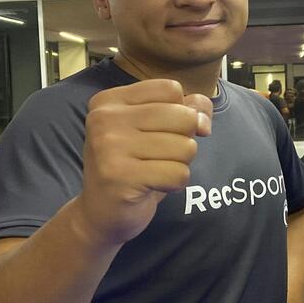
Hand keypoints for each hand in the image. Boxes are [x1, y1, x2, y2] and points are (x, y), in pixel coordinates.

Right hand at [78, 79, 211, 245]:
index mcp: (110, 101)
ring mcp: (109, 147)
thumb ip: (185, 110)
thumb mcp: (154, 130)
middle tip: (161, 156)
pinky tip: (154, 186)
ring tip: (155, 171)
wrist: (101, 213)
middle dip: (185, 140)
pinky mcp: (120, 176)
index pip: (171, 89)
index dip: (182, 111)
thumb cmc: (132, 167)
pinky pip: (178, 174)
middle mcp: (105, 119)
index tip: (168, 131)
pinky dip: (175, 183)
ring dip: (180, 164)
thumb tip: (203, 118)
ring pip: (185, 147)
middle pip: (183, 115)